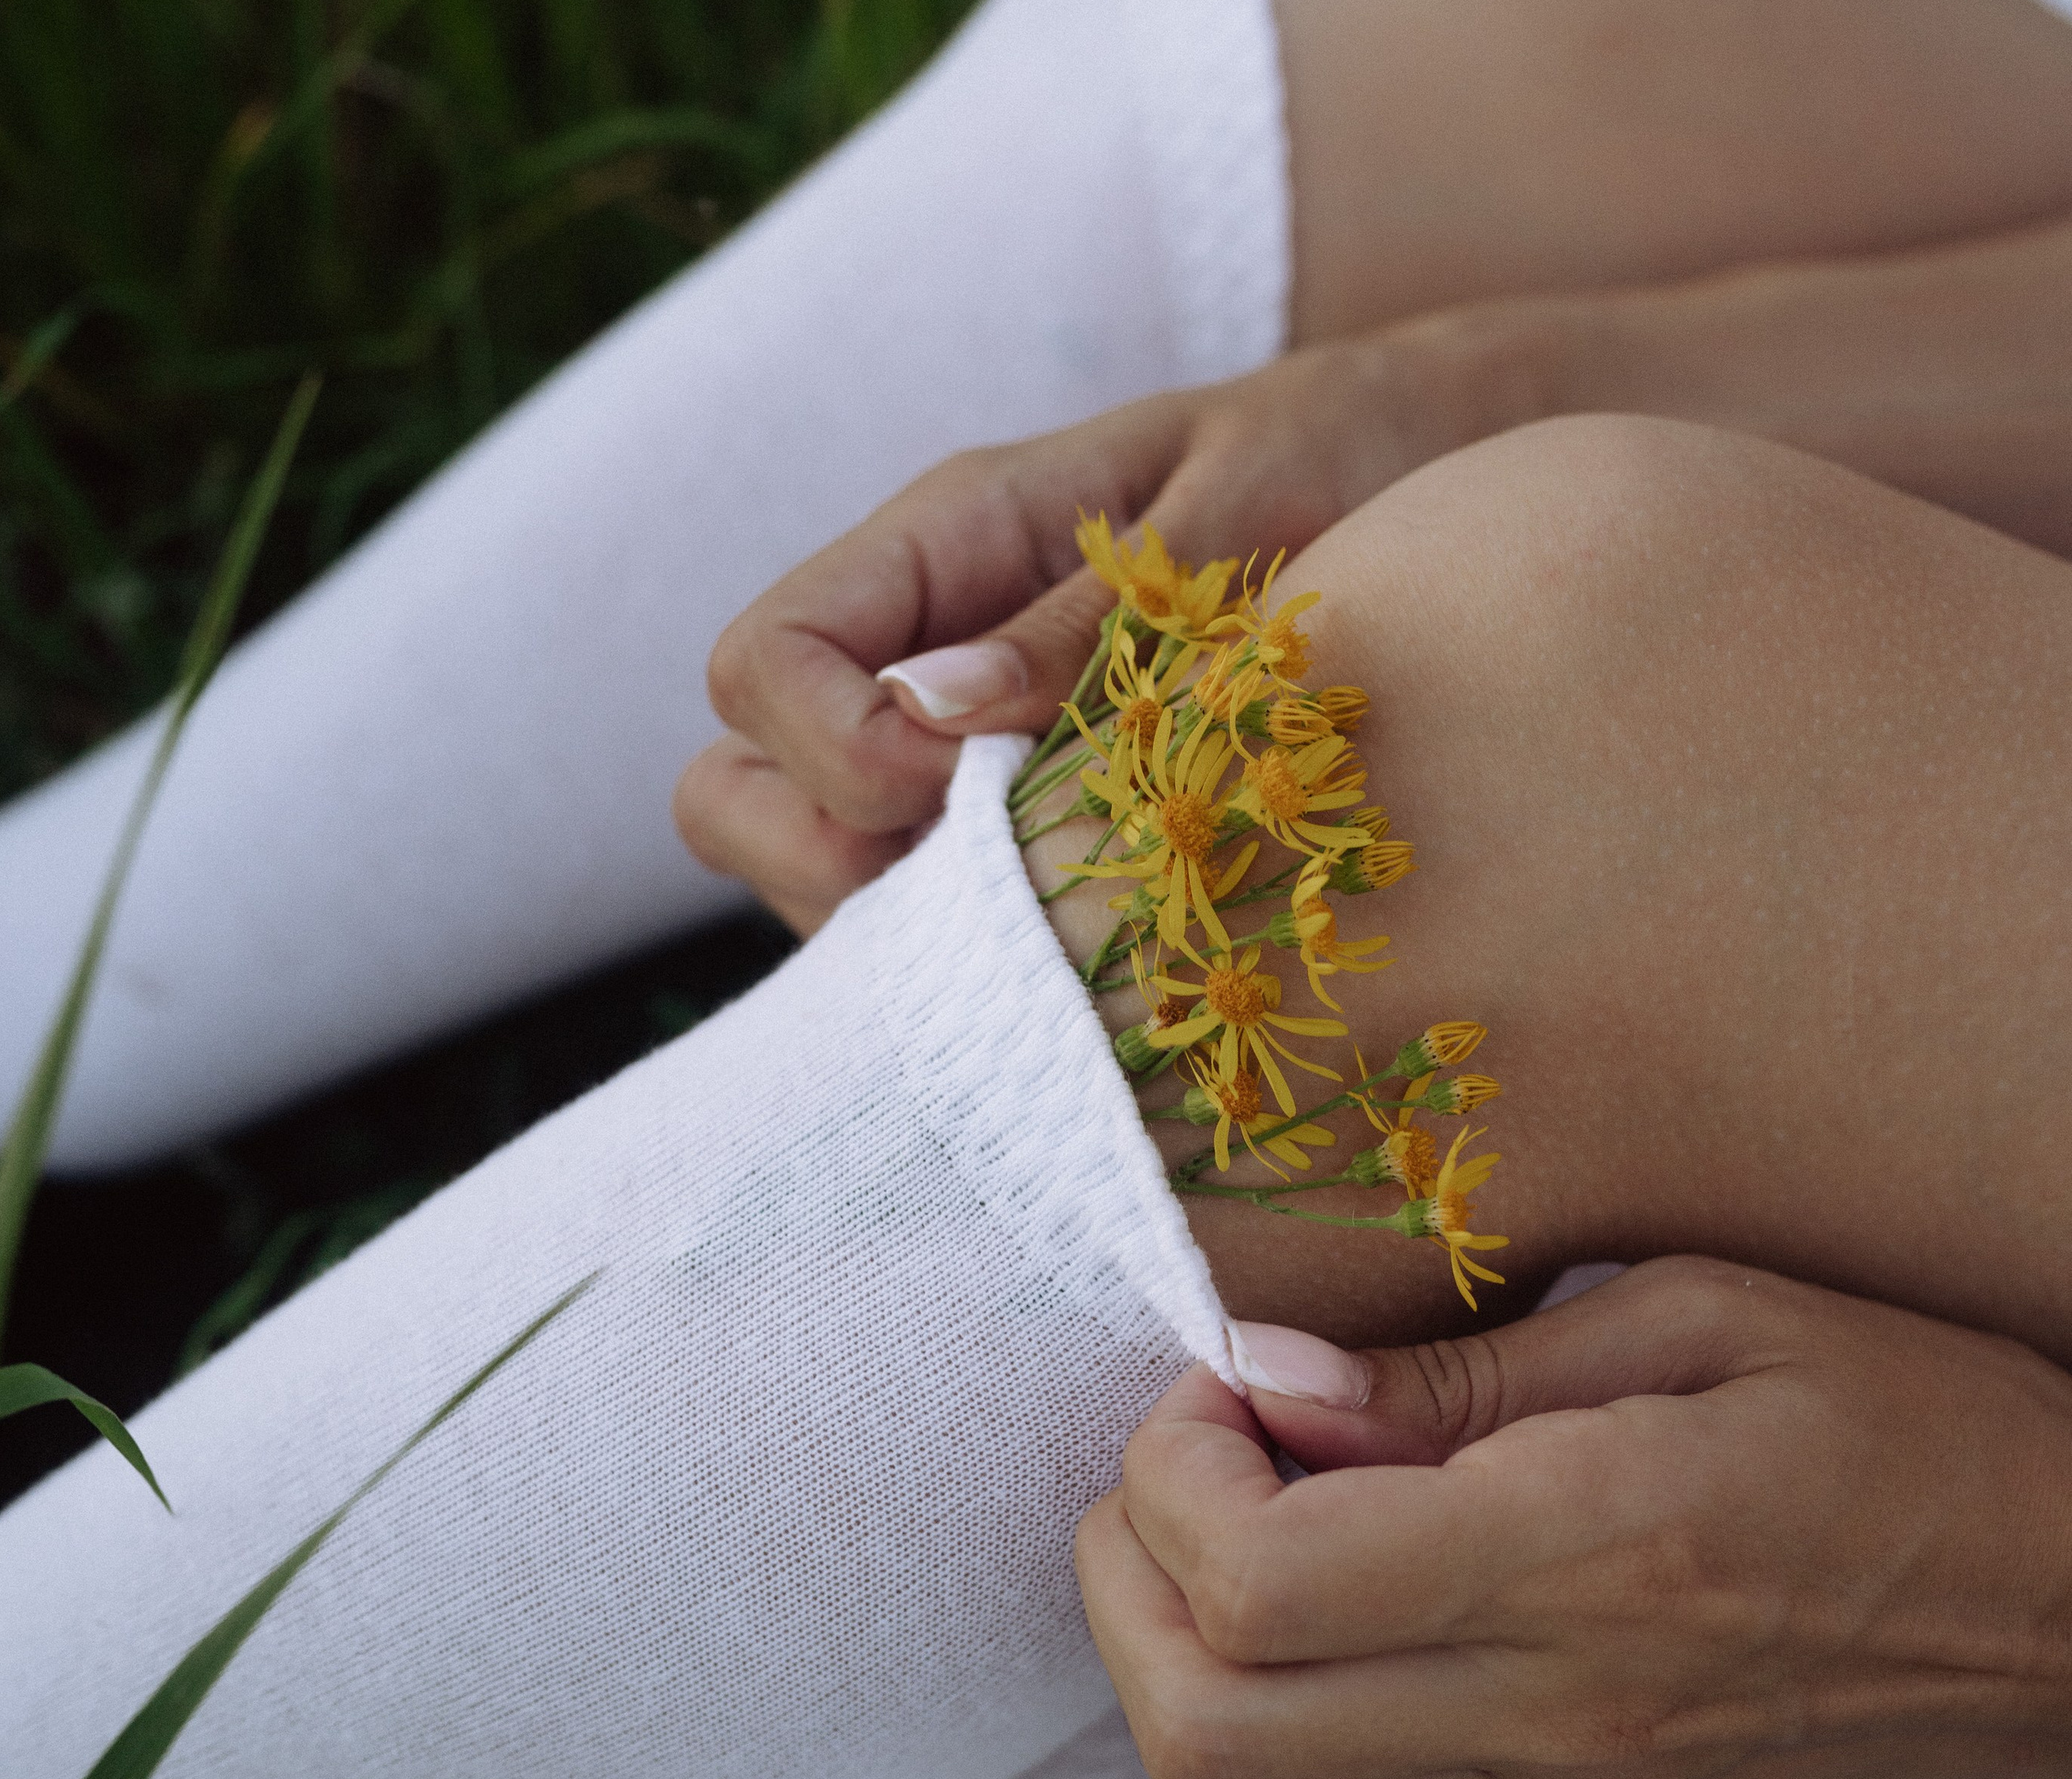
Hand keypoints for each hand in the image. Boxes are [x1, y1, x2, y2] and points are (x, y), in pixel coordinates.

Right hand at [672, 321, 1502, 934]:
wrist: (1419, 467)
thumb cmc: (1338, 458)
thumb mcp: (1226, 512)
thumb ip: (1076, 620)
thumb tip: (922, 716)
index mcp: (938, 543)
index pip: (758, 663)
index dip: (834, 752)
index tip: (976, 780)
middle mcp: (907, 653)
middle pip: (732, 787)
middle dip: (828, 857)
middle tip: (998, 870)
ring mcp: (937, 752)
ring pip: (808, 868)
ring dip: (903, 921)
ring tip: (1061, 906)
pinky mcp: (995, 828)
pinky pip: (915, 914)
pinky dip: (971, 946)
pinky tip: (1091, 932)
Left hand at [1075, 1256, 2071, 1778]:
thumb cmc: (1909, 1425)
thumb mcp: (1701, 1316)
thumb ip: (1460, 1371)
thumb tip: (1267, 1378)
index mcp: (1584, 1554)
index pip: (1263, 1579)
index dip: (1175, 1465)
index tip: (1221, 1378)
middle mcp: (1548, 1714)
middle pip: (1208, 1726)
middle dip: (1126, 1572)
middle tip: (1184, 1454)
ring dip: (1170, 1684)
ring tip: (1215, 1552)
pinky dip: (1255, 1773)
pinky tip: (1300, 1653)